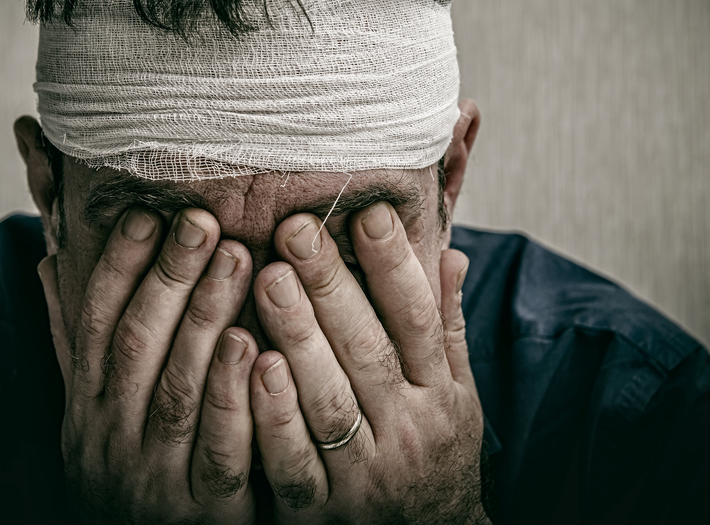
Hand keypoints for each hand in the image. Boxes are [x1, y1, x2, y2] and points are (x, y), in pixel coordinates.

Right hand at [38, 208, 258, 523]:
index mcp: (88, 406)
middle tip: (202, 220)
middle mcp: (112, 436)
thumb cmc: (129, 466)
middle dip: (169, 277)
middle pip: (138, 345)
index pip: (96, 325)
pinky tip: (255, 348)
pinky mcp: (206, 509)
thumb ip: (80, 342)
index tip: (145, 214)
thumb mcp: (93, 412)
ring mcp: (156, 474)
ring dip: (206, 319)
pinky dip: (236, 400)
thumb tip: (51, 262)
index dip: (118, 268)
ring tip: (236, 259)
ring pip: (179, 388)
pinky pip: (221, 451)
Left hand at [249, 202, 489, 523]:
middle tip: (297, 229)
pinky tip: (252, 364)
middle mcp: (408, 434)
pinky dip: (272, 415)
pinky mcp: (319, 511)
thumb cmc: (434, 452)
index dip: (395, 266)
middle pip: (369, 352)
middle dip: (332, 286)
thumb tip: (448, 250)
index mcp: (442, 397)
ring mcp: (364, 476)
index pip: (421, 322)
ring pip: (329, 400)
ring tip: (268, 277)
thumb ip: (446, 326)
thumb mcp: (456, 393)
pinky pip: (292, 462)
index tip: (368, 213)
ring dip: (299, 336)